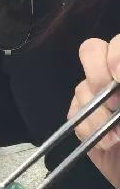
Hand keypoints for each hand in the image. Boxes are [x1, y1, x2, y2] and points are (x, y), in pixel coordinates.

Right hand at [69, 37, 119, 188]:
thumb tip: (117, 78)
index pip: (119, 43)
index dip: (117, 54)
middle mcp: (116, 78)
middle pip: (91, 50)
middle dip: (99, 75)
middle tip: (114, 103)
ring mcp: (100, 98)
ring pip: (81, 87)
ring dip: (97, 114)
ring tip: (116, 138)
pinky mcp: (85, 122)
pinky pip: (73, 115)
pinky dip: (87, 130)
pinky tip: (105, 145)